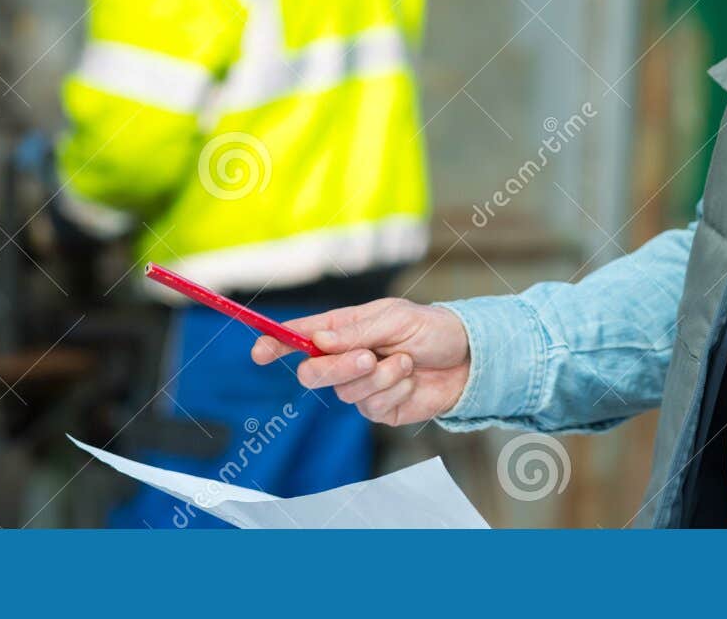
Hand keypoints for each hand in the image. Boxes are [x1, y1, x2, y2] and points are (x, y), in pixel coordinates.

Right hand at [250, 298, 470, 425]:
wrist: (467, 358)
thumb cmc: (430, 328)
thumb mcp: (395, 318)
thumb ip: (356, 331)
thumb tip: (317, 341)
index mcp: (342, 328)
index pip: (299, 336)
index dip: (274, 343)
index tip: (259, 350)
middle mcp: (344, 358)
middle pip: (312, 372)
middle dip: (338, 368)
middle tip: (369, 357)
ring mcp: (360, 386)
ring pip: (345, 392)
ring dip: (380, 377)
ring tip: (406, 362)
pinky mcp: (378, 409)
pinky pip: (371, 407)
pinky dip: (394, 391)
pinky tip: (410, 379)